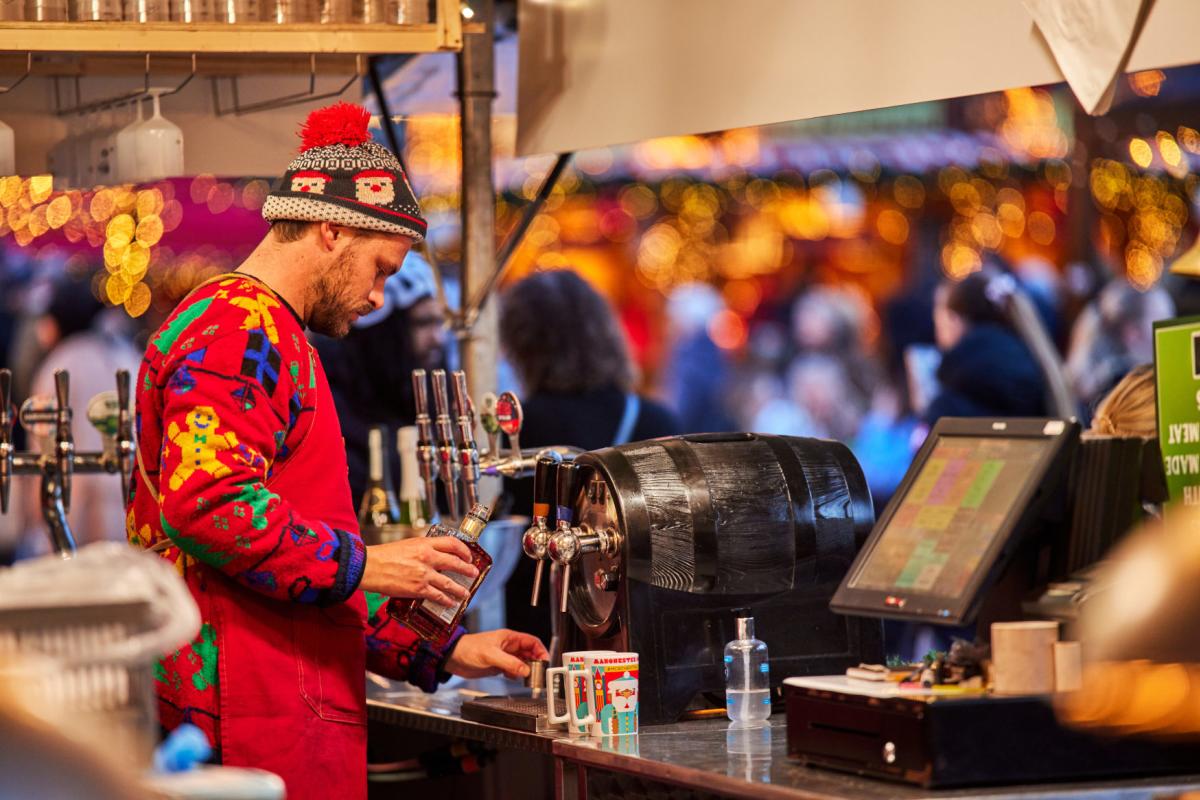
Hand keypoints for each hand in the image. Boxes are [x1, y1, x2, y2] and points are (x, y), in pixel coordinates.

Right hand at [361, 537, 477, 606]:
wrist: (368, 567)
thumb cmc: (384, 556)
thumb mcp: (407, 545)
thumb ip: (423, 549)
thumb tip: (435, 555)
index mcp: (424, 543)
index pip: (452, 543)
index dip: (464, 550)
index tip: (468, 556)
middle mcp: (427, 557)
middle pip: (456, 562)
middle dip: (468, 569)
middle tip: (473, 573)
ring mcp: (424, 574)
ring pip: (450, 582)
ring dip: (460, 589)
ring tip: (465, 593)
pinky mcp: (418, 589)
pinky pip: (438, 595)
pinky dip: (446, 600)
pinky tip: (450, 602)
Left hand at [444, 629, 548, 679]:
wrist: (453, 658)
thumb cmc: (468, 648)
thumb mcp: (491, 655)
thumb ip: (509, 662)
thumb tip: (525, 670)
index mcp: (509, 638)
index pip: (531, 642)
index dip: (540, 650)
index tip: (545, 662)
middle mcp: (508, 647)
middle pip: (529, 653)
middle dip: (535, 662)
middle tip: (537, 673)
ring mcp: (504, 656)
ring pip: (522, 663)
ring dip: (526, 670)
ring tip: (527, 678)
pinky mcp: (498, 666)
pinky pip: (513, 670)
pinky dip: (516, 675)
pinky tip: (513, 678)